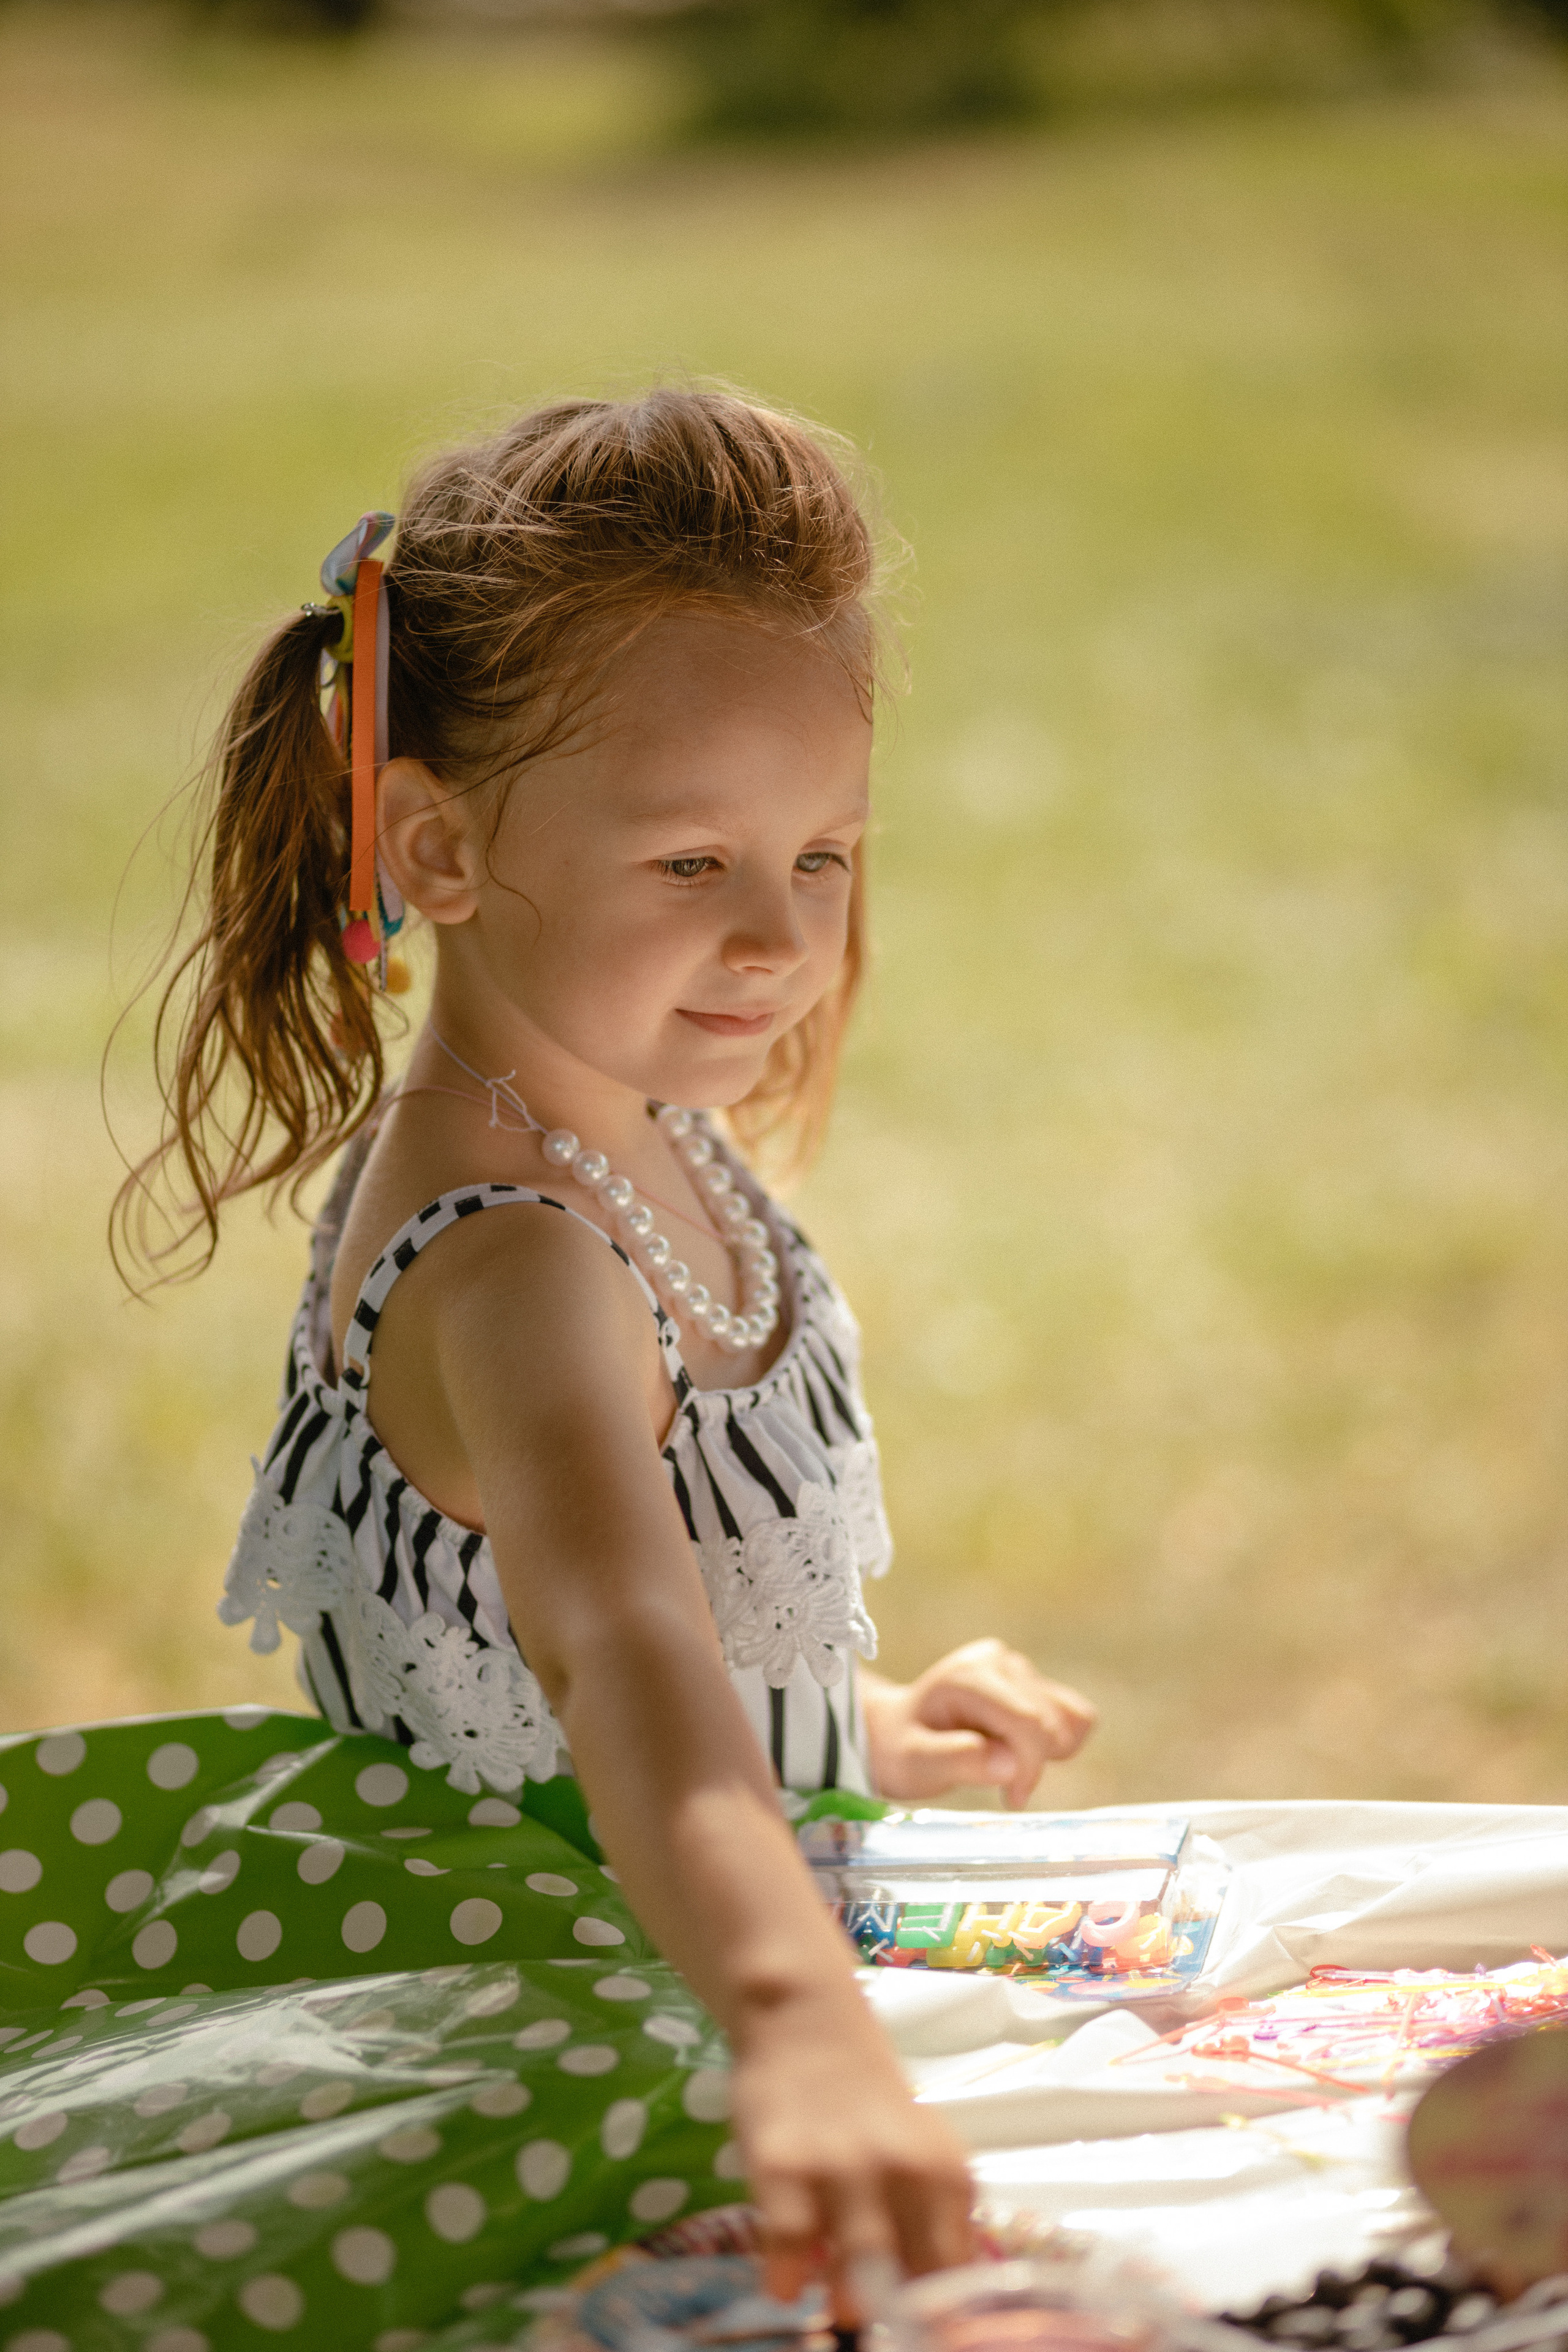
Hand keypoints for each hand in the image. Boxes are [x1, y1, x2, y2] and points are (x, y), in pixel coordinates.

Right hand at [733, 1987, 973, 2320]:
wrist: (808, 2024)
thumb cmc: (869, 2108)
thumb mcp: (919, 2159)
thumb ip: (929, 2228)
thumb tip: (931, 2315)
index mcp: (946, 2176)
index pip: (958, 2274)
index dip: (941, 2320)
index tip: (924, 2336)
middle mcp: (904, 2171)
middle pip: (915, 2276)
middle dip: (900, 2319)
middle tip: (884, 2326)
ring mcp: (841, 2167)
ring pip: (859, 2262)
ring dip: (851, 2301)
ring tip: (843, 2313)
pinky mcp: (783, 2164)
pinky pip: (789, 2240)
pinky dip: (787, 2276)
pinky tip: (786, 2285)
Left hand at [860, 1638, 1096, 1808]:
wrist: (896, 1732)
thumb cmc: (902, 1750)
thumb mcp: (915, 1765)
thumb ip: (958, 1761)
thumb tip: (1009, 1763)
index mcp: (969, 1676)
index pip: (1030, 1723)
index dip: (1029, 1768)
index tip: (1010, 1798)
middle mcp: (998, 1662)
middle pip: (1055, 1722)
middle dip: (1034, 1764)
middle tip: (1004, 1788)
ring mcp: (1018, 1668)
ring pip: (1073, 1718)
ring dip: (1050, 1753)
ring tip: (1007, 1764)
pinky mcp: (1033, 1682)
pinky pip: (1074, 1715)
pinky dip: (1057, 1743)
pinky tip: (1020, 1752)